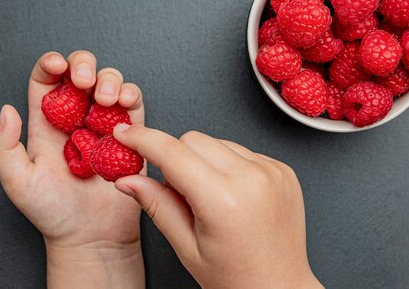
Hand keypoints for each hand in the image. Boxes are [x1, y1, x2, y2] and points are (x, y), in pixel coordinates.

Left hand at [0, 51, 144, 288]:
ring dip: (109, 79)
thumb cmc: (54, 213)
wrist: (91, 236)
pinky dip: (131, 95)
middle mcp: (76, 118)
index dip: (51, 64)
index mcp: (47, 123)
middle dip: (84, 65)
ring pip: (109, 81)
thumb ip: (3, 147)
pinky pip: (134, 104)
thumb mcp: (17, 182)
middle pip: (80, 71)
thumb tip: (6, 111)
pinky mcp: (131, 134)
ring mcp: (104, 124)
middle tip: (84, 81)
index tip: (57, 65)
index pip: (47, 80)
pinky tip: (123, 104)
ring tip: (106, 99)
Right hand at [112, 126, 322, 288]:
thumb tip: (127, 179)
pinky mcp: (283, 169)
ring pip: (218, 142)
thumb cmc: (235, 277)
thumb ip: (156, 205)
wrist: (280, 286)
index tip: (125, 134)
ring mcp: (272, 171)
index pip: (172, 153)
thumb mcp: (186, 247)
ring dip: (205, 161)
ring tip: (214, 199)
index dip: (143, 139)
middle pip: (194, 139)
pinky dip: (230, 165)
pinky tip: (234, 196)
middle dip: (176, 157)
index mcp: (223, 200)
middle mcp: (252, 179)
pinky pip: (243, 151)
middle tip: (180, 193)